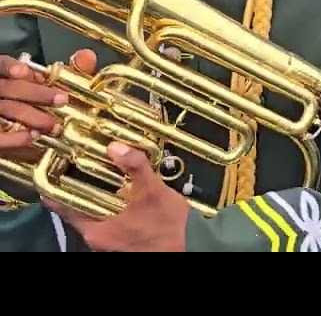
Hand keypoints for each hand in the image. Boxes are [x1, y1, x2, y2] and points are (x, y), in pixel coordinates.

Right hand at [0, 51, 82, 160]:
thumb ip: (66, 73)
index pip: (0, 65)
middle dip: (36, 93)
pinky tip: (33, 137)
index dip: (9, 66)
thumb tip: (87, 56)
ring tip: (55, 126)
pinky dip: (16, 137)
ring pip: (6, 109)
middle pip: (8, 88)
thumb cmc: (33, 107)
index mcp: (5, 77)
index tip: (24, 71)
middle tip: (62, 100)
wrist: (16, 137)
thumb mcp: (47, 87)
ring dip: (32, 117)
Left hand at [44, 141, 190, 251]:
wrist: (194, 246)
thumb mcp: (153, 190)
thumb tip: (115, 145)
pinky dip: (112, 209)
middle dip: (82, 189)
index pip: (62, 207)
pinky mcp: (124, 245)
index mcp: (95, 231)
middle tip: (84, 165)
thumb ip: (134, 166)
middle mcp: (97, 241)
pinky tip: (125, 197)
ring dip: (99, 199)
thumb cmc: (169, 223)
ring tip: (106, 177)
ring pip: (96, 217)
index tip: (56, 167)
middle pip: (79, 210)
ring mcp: (110, 246)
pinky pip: (109, 224)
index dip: (56, 187)